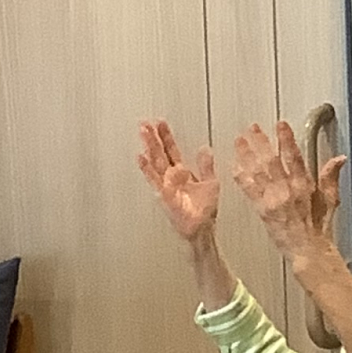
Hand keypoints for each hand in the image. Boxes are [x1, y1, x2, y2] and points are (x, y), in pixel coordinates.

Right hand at [138, 121, 220, 245]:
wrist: (201, 229)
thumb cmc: (204, 211)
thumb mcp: (211, 182)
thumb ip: (206, 166)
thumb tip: (205, 149)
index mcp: (182, 174)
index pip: (172, 151)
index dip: (166, 137)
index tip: (160, 124)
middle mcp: (171, 178)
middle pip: (160, 153)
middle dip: (153, 138)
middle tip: (145, 123)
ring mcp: (166, 186)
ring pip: (155, 162)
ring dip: (149, 147)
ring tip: (142, 132)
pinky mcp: (165, 195)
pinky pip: (156, 179)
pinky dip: (148, 168)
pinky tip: (141, 157)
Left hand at [231, 121, 345, 260]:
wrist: (308, 250)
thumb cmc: (318, 228)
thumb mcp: (331, 200)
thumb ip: (330, 177)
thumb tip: (338, 159)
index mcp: (305, 184)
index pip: (295, 156)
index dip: (286, 139)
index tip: (280, 125)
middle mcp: (288, 189)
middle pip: (272, 160)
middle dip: (261, 142)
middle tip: (253, 128)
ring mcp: (274, 199)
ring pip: (258, 171)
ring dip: (247, 155)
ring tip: (240, 141)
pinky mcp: (263, 210)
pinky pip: (249, 190)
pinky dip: (241, 177)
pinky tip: (235, 166)